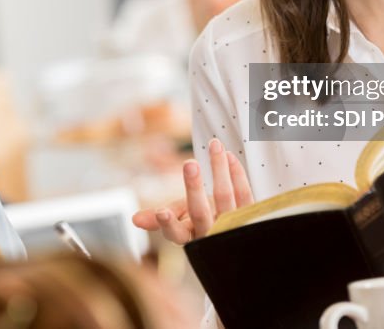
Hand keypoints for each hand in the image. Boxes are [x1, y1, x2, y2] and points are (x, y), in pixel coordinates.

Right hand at [132, 138, 252, 243]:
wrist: (232, 226)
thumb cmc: (200, 218)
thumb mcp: (179, 217)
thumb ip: (158, 218)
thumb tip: (134, 220)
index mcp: (188, 237)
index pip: (175, 233)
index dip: (167, 224)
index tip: (161, 212)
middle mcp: (210, 234)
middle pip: (200, 213)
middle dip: (194, 188)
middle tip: (189, 164)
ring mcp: (231, 225)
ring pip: (225, 198)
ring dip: (219, 169)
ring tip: (214, 145)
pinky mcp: (249, 215)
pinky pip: (244, 193)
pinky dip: (237, 173)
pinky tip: (229, 156)